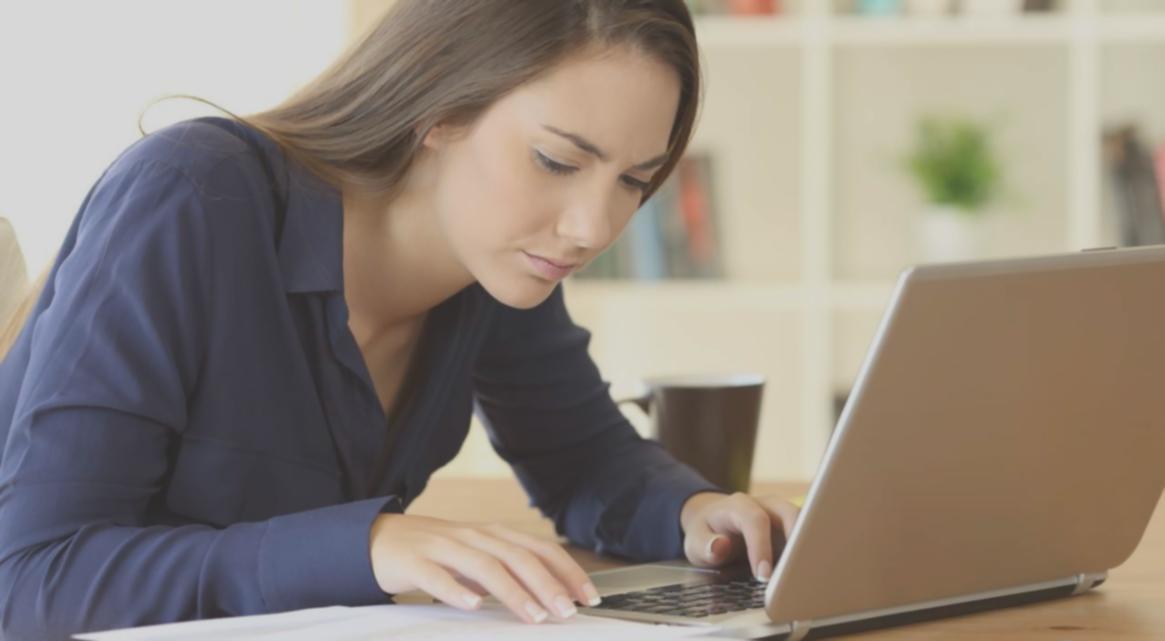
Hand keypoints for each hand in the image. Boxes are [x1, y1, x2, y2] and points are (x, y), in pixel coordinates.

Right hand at [369, 513, 601, 623]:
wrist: (376, 538)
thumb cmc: (433, 552)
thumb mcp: (476, 557)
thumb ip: (507, 571)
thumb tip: (549, 594)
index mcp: (492, 534)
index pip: (539, 548)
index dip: (566, 570)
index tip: (588, 596)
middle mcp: (472, 535)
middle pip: (517, 556)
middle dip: (547, 584)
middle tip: (566, 612)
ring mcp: (442, 547)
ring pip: (484, 566)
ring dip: (512, 591)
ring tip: (533, 615)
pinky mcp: (413, 562)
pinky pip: (436, 576)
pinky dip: (457, 590)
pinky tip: (473, 605)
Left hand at [679, 491, 800, 582]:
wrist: (714, 523)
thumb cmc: (706, 532)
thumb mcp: (695, 541)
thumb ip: (704, 545)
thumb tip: (720, 546)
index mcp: (739, 505)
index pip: (755, 520)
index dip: (761, 547)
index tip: (763, 575)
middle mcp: (765, 505)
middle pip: (789, 513)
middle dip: (795, 543)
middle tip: (793, 575)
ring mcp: (781, 515)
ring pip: (805, 523)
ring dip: (807, 548)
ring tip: (805, 576)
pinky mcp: (792, 529)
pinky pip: (806, 537)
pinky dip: (808, 553)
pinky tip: (805, 574)